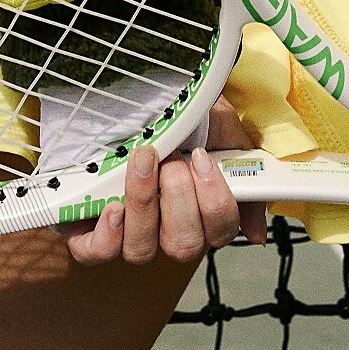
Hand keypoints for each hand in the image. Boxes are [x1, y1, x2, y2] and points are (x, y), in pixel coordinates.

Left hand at [61, 95, 267, 265]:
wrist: (129, 95)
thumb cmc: (176, 114)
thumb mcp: (218, 126)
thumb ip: (243, 167)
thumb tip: (257, 232)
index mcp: (201, 211)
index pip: (220, 232)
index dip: (214, 203)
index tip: (201, 159)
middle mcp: (167, 230)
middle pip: (184, 246)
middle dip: (178, 199)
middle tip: (171, 160)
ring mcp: (129, 234)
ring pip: (142, 250)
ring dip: (144, 203)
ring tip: (141, 162)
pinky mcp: (90, 231)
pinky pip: (98, 254)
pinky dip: (107, 237)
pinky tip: (112, 206)